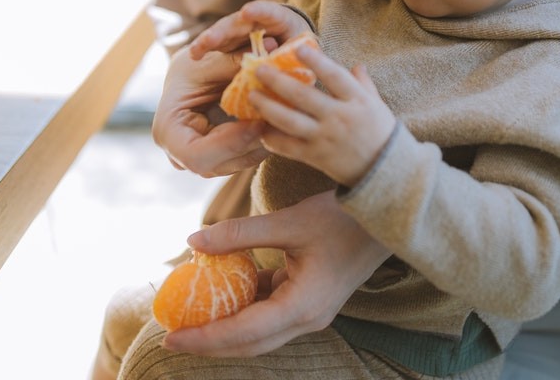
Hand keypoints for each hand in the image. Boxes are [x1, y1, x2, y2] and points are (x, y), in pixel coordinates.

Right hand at [152, 44, 268, 176]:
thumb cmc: (194, 66)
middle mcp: (179, 154)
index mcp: (168, 131)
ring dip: (262, 144)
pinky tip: (278, 123)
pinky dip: (263, 142)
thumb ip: (233, 62)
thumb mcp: (209, 61)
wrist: (189, 78)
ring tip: (282, 119)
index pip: (196, 155)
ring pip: (236, 164)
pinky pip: (244, 158)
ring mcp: (200, 161)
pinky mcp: (219, 159)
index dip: (230, 143)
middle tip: (278, 121)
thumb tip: (268, 50)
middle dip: (251, 144)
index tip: (258, 123)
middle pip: (219, 163)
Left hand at [161, 191, 390, 356]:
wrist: (388, 215)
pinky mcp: (310, 299)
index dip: (205, 338)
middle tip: (171, 337)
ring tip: (189, 317)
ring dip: (225, 328)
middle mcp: (308, 318)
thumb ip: (240, 234)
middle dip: (209, 344)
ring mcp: (311, 311)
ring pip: (259, 332)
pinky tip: (221, 291)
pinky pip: (270, 312)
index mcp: (304, 306)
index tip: (170, 336)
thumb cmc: (343, 217)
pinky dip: (244, 307)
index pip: (244, 332)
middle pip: (250, 343)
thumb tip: (192, 242)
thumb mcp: (289, 221)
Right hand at [189, 0, 311, 59]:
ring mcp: (242, 29)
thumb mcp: (297, 56)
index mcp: (281, 20)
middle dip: (224, 30)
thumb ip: (284, 58)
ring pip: (224, 31)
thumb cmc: (299, 54)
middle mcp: (258, 21)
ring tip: (197, 51)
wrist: (295, 55)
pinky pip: (219, 44)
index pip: (270, 12)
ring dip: (210, 40)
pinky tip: (195, 55)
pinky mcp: (232, 41)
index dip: (259, 11)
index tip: (246, 12)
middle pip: (239, 23)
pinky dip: (206, 48)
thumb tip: (269, 61)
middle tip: (211, 39)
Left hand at [253, 46, 395, 187]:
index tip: (298, 48)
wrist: (385, 173)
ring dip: (268, 107)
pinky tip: (259, 128)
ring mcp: (325, 138)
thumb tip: (356, 65)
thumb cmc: (381, 133)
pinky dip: (272, 138)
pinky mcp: (316, 157)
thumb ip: (364, 84)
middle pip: (303, 96)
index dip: (316, 61)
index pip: (335, 75)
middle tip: (260, 69)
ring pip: (290, 121)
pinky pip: (288, 147)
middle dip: (278, 81)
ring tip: (252, 96)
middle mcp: (339, 117)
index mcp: (358, 101)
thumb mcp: (377, 104)